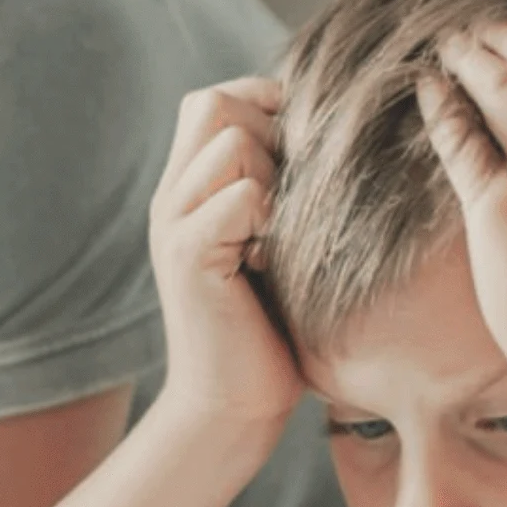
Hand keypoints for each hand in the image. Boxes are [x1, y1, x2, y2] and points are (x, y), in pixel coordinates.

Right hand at [146, 78, 302, 436]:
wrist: (231, 408)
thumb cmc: (268, 332)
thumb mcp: (275, 246)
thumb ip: (279, 193)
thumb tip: (334, 140)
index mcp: (189, 190)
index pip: (213, 99)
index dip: (261, 106)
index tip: (299, 156)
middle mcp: (172, 197)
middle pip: (214, 104)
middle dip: (269, 132)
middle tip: (292, 196)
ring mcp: (174, 224)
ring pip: (231, 141)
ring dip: (275, 176)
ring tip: (282, 231)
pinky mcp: (188, 256)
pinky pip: (238, 195)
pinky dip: (269, 216)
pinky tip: (275, 260)